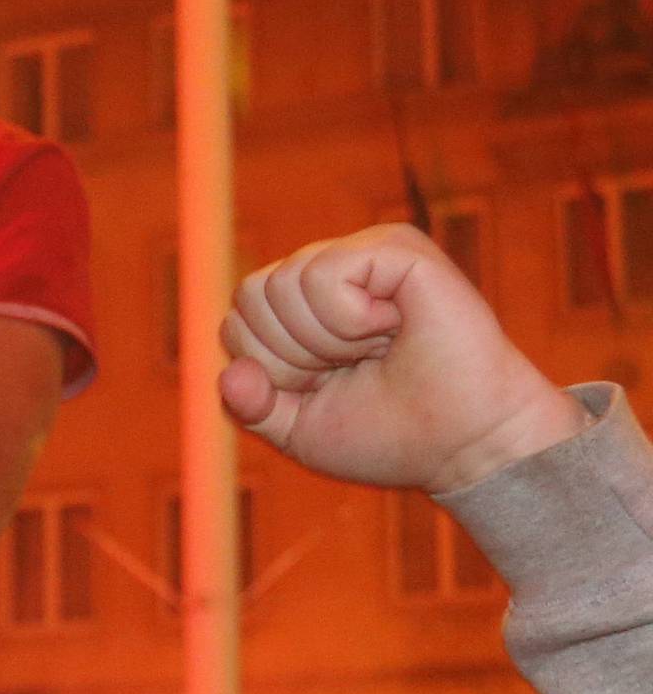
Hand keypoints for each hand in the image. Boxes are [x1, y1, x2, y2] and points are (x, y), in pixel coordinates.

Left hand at [220, 225, 583, 493]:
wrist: (463, 445)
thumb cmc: (390, 435)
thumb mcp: (299, 430)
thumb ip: (253, 405)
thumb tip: (230, 374)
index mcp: (301, 311)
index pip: (236, 323)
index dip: (272, 371)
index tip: (326, 388)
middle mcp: (328, 273)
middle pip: (251, 296)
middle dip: (292, 355)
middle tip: (354, 368)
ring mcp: (362, 255)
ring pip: (281, 283)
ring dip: (324, 340)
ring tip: (378, 348)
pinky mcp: (395, 247)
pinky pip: (323, 274)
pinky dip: (348, 319)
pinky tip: (390, 327)